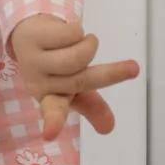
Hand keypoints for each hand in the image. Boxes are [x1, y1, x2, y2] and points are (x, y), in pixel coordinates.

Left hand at [7, 14, 138, 140]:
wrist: (30, 35)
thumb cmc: (55, 65)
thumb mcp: (75, 86)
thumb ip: (91, 106)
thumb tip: (109, 128)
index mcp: (51, 99)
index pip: (53, 112)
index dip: (53, 123)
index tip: (50, 134)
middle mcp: (39, 84)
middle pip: (81, 80)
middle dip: (112, 74)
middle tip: (134, 68)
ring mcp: (33, 61)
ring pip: (78, 56)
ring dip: (90, 45)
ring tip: (86, 42)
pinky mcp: (32, 39)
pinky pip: (70, 34)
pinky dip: (79, 30)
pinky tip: (69, 32)